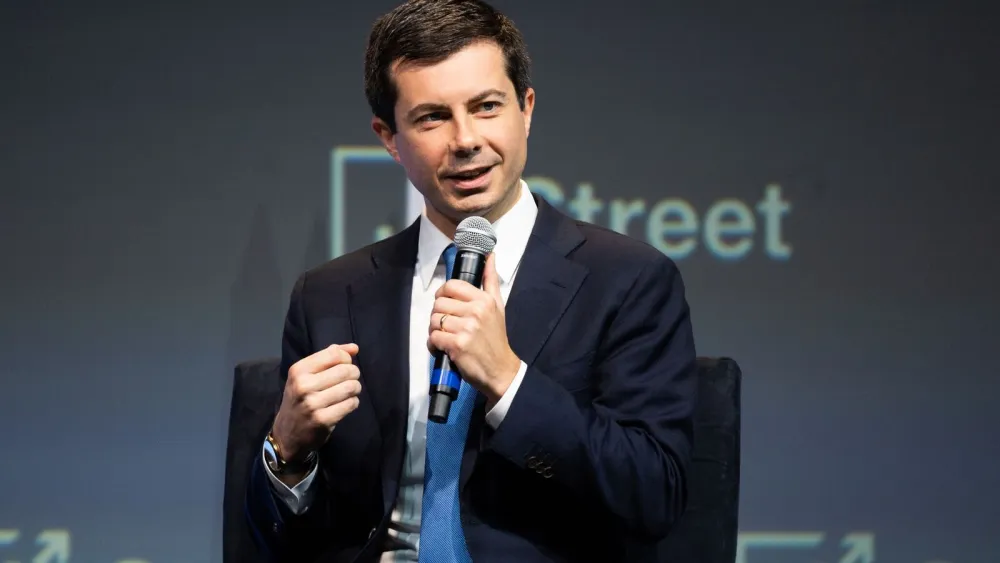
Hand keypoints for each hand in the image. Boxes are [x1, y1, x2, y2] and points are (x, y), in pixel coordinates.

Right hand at [271, 343, 360, 463]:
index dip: (346, 358)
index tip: (345, 365)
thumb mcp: (305, 375)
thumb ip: (328, 357)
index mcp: (298, 370)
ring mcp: (312, 404)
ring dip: (355, 388)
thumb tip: (354, 348)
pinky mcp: (323, 420)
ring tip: (350, 392)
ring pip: (351, 387)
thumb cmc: (300, 399)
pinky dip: (353, 403)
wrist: (287, 433)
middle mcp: (303, 385)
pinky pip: (351, 404)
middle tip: (350, 380)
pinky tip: (346, 404)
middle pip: (345, 370)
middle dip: (354, 374)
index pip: (333, 354)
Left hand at [428, 253, 520, 404]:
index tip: (445, 304)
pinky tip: (443, 348)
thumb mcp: (498, 306)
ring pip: (434, 321)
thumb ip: (491, 280)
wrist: (500, 370)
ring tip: (445, 336)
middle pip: (439, 304)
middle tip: (446, 324)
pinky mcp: (457, 346)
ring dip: (434, 330)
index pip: (451, 286)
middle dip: (438, 315)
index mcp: (484, 300)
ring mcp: (466, 329)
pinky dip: (433, 344)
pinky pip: (433, 338)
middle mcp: (475, 312)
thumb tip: (489, 255)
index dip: (442, 294)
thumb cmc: (496, 338)